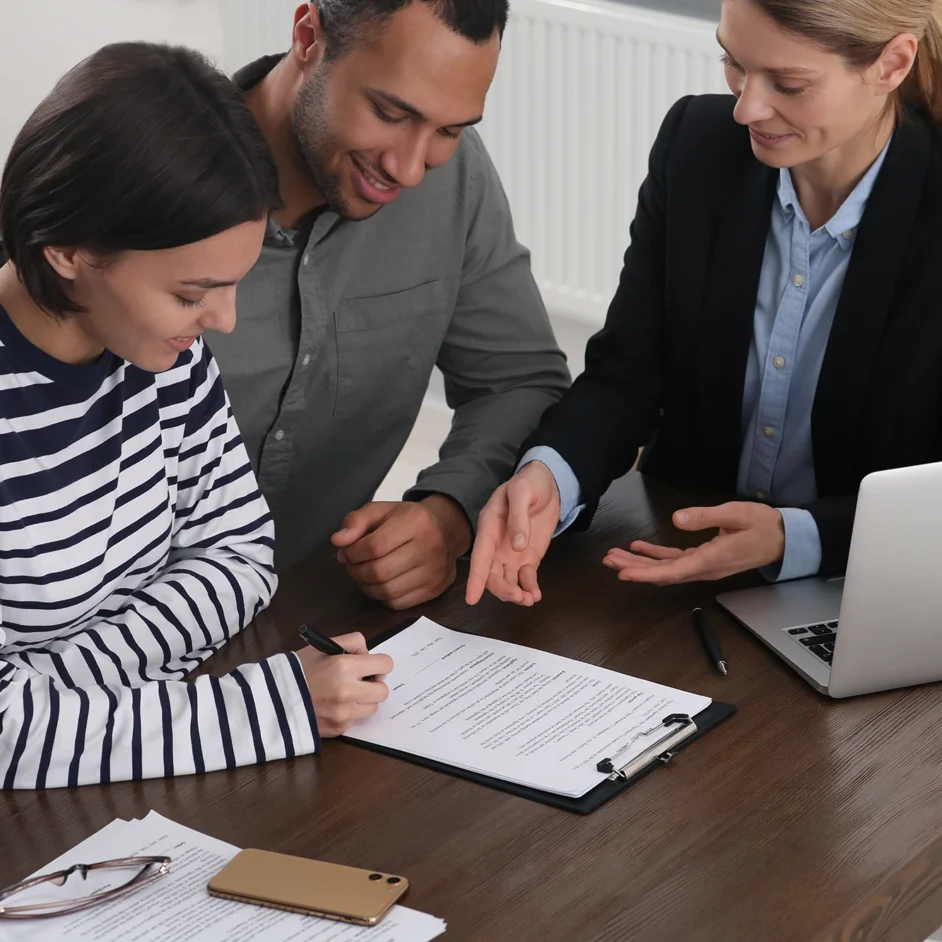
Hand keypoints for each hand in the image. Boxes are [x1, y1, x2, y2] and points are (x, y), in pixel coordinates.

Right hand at [295, 632, 393, 737]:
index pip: (385, 665)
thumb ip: (351, 643)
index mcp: (344, 666)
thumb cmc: (297, 671)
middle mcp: (347, 691)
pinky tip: (332, 707)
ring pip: (372, 707)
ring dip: (363, 701)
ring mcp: (343, 713)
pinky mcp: (338, 729)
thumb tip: (369, 654)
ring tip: (344, 695)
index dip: (380, 664)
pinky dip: (348, 713)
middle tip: (360, 682)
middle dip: (374, 685)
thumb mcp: (321, 647)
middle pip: (383, 691)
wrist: (271, 700)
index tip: (371, 667)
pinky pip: (355, 720)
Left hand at [332, 496, 471, 609]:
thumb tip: (338, 541)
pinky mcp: (435, 589)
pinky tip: (380, 584)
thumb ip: (356, 521)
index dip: (352, 553)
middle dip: (356, 571)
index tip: (346, 553)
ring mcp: (435, 571)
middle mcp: (430, 547)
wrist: (446, 531)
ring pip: (387, 591)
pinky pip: (398, 603)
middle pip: (379, 571)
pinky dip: (382, 597)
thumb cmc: (407, 520)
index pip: (374, 546)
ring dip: (366, 586)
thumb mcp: (381, 510)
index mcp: (415, 521)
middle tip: (352, 565)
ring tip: (363, 574)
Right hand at [465, 461, 560, 605]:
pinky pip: (526, 578)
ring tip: (530, 599)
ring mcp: (512, 554)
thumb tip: (518, 545)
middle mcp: (497, 545)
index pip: (479, 556)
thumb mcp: (522, 492)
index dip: (475, 578)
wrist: (548, 483)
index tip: (472, 598)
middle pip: (492, 575)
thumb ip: (518, 517)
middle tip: (518, 597)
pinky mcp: (528, 558)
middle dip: (502, 590)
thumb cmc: (528, 483)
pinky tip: (536, 595)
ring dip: (516, 594)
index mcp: (489, 527)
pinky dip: (530, 588)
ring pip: (508, 581)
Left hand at [602, 501, 785, 584]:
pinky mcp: (704, 558)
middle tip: (608, 562)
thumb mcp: (735, 513)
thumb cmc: (762, 525)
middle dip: (634, 568)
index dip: (645, 573)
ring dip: (640, 563)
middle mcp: (704, 567)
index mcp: (710, 559)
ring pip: (666, 569)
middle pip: (662, 574)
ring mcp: (703, 565)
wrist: (784, 539)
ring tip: (616, 556)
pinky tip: (639, 548)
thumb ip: (706, 516)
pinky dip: (655, 556)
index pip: (671, 572)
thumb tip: (677, 519)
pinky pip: (675, 561)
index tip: (623, 573)